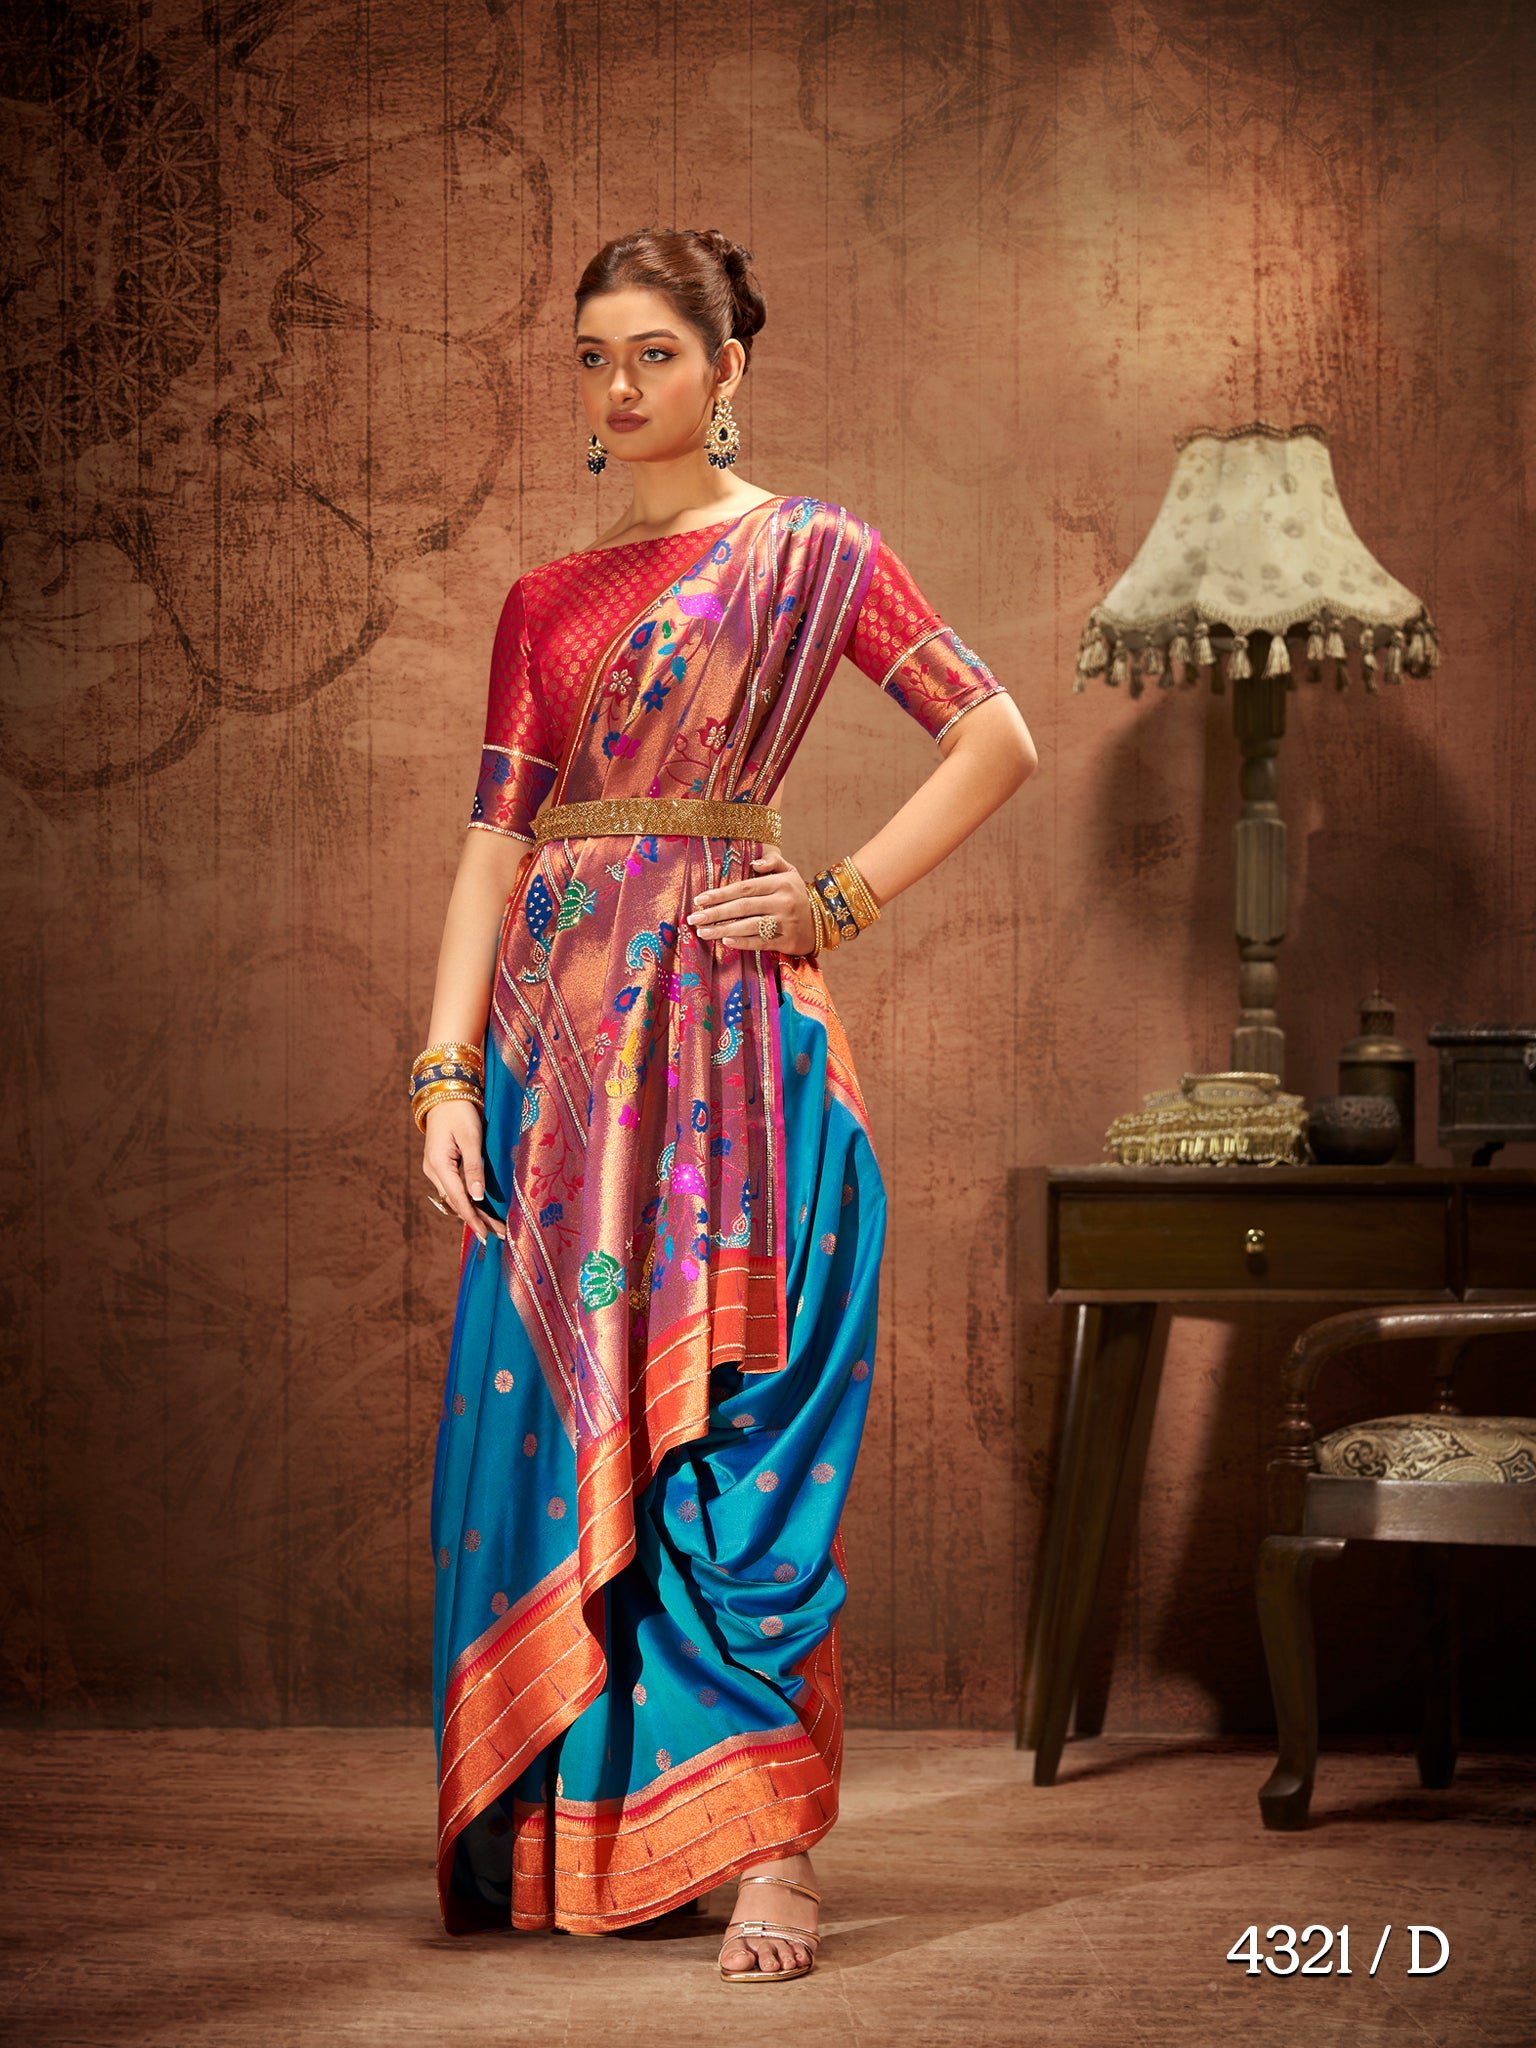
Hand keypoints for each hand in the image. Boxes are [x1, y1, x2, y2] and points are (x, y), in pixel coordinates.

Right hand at [422, 1098, 505, 1243]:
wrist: (445, 1094)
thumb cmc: (461, 1112)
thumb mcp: (471, 1138)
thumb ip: (473, 1168)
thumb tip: (476, 1197)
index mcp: (439, 1165)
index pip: (459, 1200)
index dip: (473, 1219)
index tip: (487, 1235)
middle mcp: (434, 1171)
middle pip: (457, 1202)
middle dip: (477, 1220)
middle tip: (498, 1235)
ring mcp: (435, 1169)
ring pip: (455, 1197)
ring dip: (473, 1212)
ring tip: (494, 1226)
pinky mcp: (441, 1164)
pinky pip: (454, 1188)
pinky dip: (467, 1199)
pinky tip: (479, 1208)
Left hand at [685, 846, 816, 953]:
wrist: (823, 921)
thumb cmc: (797, 895)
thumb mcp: (790, 873)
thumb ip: (772, 862)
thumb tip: (753, 863)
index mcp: (781, 883)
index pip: (745, 887)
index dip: (720, 894)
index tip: (699, 899)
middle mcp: (783, 902)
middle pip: (743, 907)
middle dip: (715, 913)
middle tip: (694, 918)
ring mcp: (786, 923)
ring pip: (749, 926)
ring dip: (723, 930)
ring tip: (703, 932)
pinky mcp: (787, 941)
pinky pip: (761, 942)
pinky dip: (743, 942)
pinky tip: (725, 942)